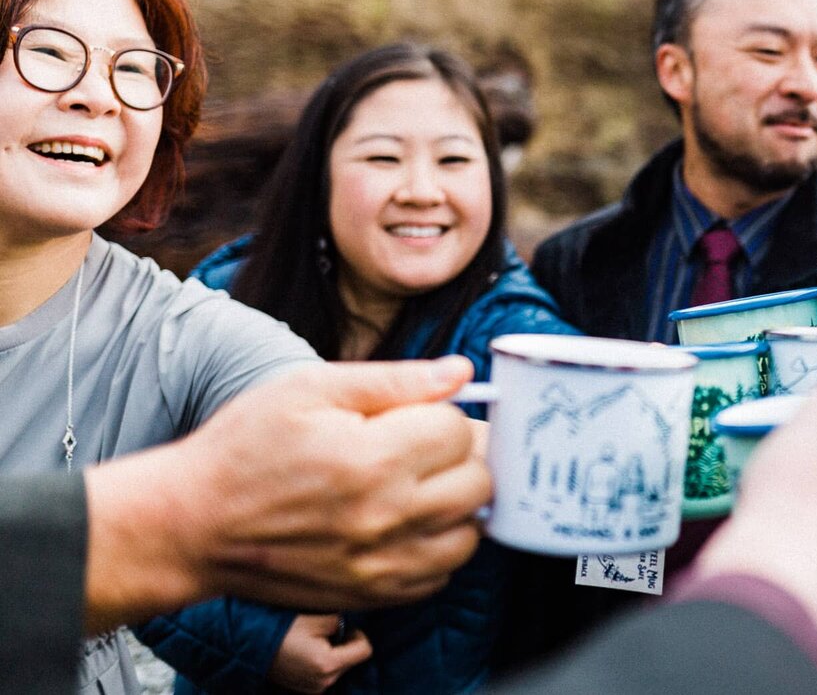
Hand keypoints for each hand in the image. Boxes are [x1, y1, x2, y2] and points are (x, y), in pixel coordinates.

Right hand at [83, 357, 490, 628]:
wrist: (191, 525)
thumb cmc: (244, 448)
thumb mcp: (310, 389)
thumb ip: (395, 380)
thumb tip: (460, 371)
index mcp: (370, 459)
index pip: (459, 431)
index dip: (440, 415)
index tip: (414, 416)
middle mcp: (384, 518)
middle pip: (477, 483)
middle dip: (459, 456)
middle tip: (422, 447)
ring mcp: (381, 565)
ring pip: (469, 533)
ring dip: (457, 505)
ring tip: (418, 484)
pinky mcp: (373, 595)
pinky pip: (441, 573)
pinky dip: (436, 546)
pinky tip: (404, 521)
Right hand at [268, 614, 372, 692]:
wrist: (254, 648)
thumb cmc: (284, 631)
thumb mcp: (316, 619)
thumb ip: (340, 622)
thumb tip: (347, 626)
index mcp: (329, 663)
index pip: (365, 651)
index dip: (358, 635)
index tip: (344, 628)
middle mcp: (325, 681)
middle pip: (353, 660)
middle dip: (345, 645)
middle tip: (325, 634)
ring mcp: (316, 688)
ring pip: (340, 667)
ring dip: (334, 654)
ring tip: (313, 643)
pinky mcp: (308, 690)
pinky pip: (327, 674)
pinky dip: (324, 663)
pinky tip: (307, 654)